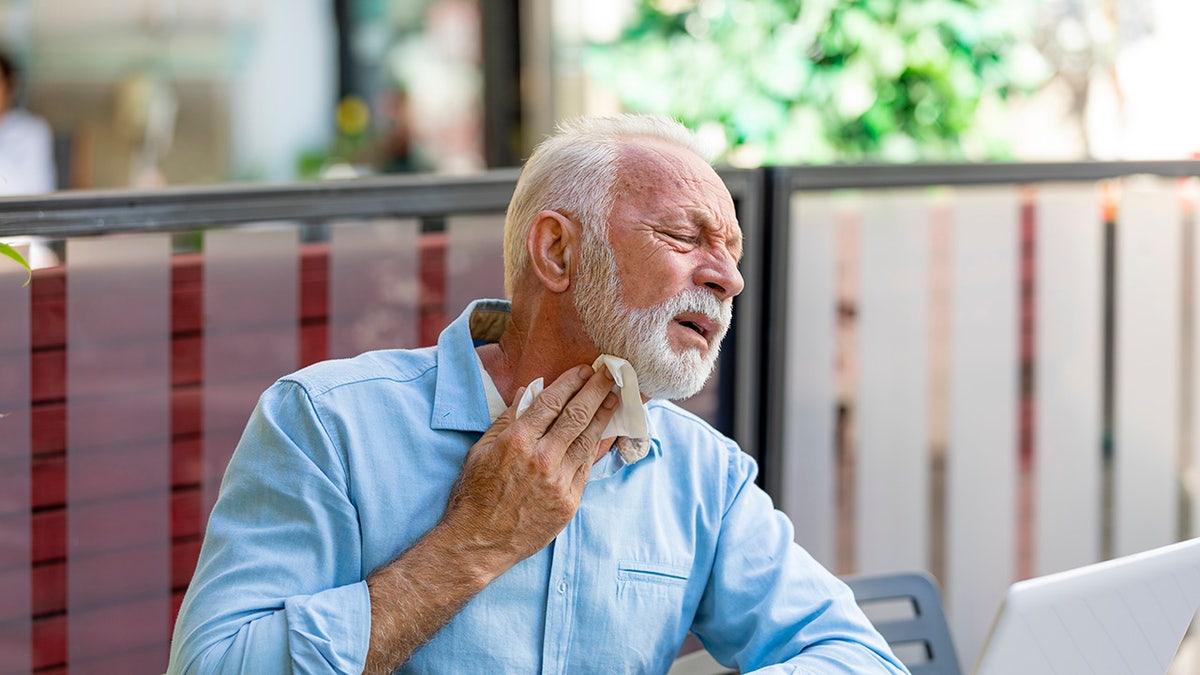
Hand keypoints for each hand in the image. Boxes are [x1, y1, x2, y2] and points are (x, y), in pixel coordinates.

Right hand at [440, 364, 618, 573]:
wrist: (479, 542)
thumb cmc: (474, 494)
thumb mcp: (481, 450)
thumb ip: (507, 419)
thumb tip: (529, 392)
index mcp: (517, 441)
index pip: (551, 402)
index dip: (571, 382)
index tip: (584, 370)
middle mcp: (541, 458)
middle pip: (577, 416)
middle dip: (596, 391)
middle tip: (610, 374)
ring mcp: (558, 482)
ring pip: (588, 440)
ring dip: (604, 415)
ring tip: (615, 398)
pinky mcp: (569, 502)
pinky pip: (588, 467)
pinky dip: (598, 446)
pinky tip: (606, 432)